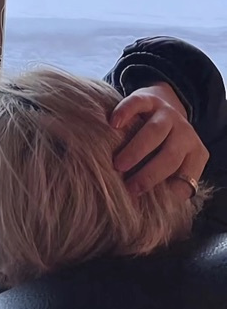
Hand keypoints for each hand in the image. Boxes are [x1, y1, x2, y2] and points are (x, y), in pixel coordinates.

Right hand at [110, 82, 207, 199]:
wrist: (164, 103)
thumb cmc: (163, 142)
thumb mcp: (174, 161)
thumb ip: (168, 180)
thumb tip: (153, 210)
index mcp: (195, 153)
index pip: (186, 176)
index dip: (167, 191)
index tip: (146, 200)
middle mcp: (185, 133)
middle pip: (170, 156)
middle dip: (149, 174)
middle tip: (129, 187)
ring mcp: (167, 114)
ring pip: (155, 132)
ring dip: (136, 150)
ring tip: (118, 164)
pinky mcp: (148, 98)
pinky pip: (137, 104)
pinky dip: (125, 114)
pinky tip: (113, 125)